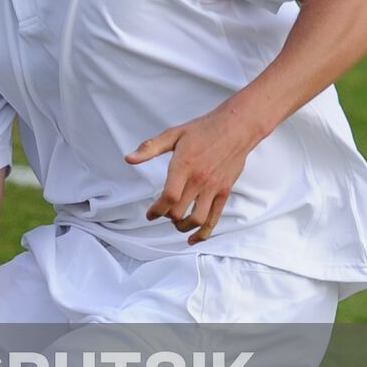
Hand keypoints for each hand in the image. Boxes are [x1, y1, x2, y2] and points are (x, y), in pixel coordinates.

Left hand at [125, 103, 265, 244]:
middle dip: (167, 217)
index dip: (156, 210)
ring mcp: (214, 187)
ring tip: (176, 225)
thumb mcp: (173, 134)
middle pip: (180, 211)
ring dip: (183, 227)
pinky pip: (215, 218)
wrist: (237, 127)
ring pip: (198, 219)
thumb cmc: (203, 130)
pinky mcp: (225, 192)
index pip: (169, 196)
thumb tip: (129, 159)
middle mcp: (199, 179)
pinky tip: (194, 239)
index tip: (150, 214)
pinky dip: (204, 233)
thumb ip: (150, 148)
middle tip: (163, 213)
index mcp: (184, 166)